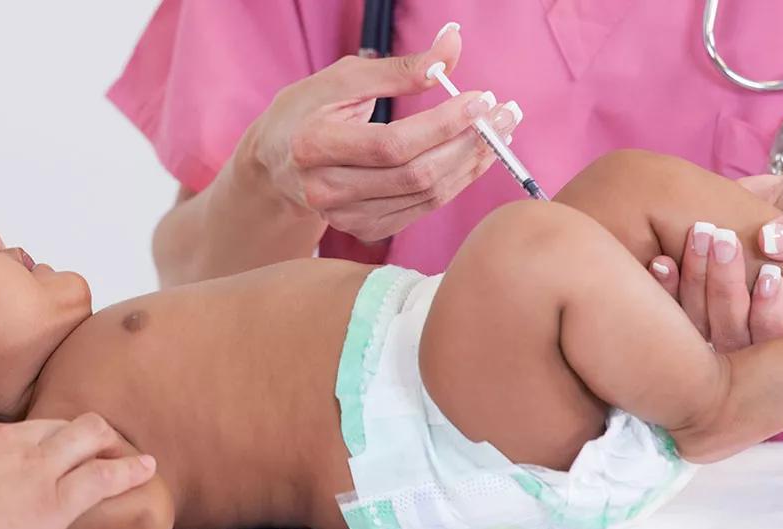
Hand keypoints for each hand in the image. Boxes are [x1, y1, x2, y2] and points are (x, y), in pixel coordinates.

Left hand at [0, 414, 155, 528]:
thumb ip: (49, 522)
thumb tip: (61, 514)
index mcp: (49, 504)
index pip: (108, 477)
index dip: (134, 469)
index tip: (147, 464)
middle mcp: (34, 467)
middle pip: (91, 432)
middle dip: (108, 436)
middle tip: (110, 446)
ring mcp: (0, 445)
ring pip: (52, 421)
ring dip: (64, 430)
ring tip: (64, 439)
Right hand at [245, 23, 521, 241]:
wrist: (278, 163)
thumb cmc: (311, 110)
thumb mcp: (345, 78)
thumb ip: (401, 68)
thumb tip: (453, 44)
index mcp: (314, 145)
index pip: (393, 143)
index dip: (443, 123)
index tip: (481, 98)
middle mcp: (326, 189)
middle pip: (415, 175)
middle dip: (469, 143)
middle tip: (504, 114)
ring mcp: (346, 217)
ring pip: (426, 196)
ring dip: (471, 164)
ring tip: (499, 133)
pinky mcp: (365, 230)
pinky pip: (423, 209)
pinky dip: (456, 182)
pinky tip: (474, 156)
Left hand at [647, 173, 782, 351]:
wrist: (779, 204)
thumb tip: (773, 241)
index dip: (770, 315)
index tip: (768, 274)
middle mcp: (763, 339)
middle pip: (735, 336)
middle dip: (726, 290)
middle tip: (723, 240)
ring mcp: (724, 327)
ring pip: (701, 326)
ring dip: (695, 283)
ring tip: (698, 236)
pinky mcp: (695, 312)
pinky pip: (675, 312)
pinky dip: (667, 287)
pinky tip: (661, 261)